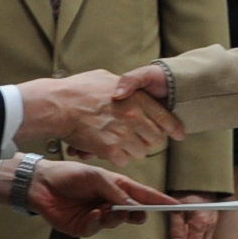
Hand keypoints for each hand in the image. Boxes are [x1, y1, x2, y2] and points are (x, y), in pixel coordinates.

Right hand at [16, 68, 182, 161]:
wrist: (58, 105)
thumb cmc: (77, 90)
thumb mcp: (106, 78)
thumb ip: (124, 85)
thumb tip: (128, 88)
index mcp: (137, 99)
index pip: (166, 118)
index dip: (174, 128)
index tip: (178, 135)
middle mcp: (135, 117)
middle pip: (155, 139)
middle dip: (147, 140)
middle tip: (136, 138)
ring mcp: (124, 134)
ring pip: (141, 152)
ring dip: (131, 150)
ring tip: (119, 144)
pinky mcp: (111, 149)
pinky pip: (124, 160)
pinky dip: (117, 158)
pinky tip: (108, 150)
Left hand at [23, 162, 171, 238]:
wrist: (40, 184)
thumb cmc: (69, 174)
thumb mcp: (96, 176)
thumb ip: (115, 190)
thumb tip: (133, 205)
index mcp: (116, 186)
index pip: (143, 194)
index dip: (159, 200)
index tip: (176, 205)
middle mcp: (110, 202)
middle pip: (133, 212)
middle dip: (138, 213)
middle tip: (140, 213)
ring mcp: (98, 216)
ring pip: (116, 222)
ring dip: (115, 217)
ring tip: (108, 210)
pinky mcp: (84, 227)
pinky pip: (97, 228)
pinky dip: (97, 222)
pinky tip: (93, 214)